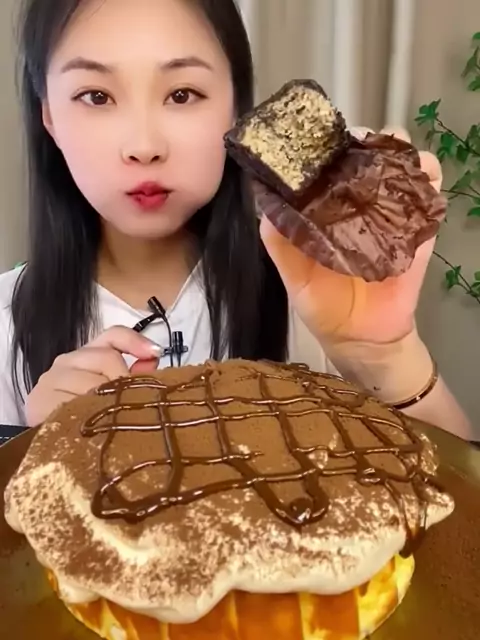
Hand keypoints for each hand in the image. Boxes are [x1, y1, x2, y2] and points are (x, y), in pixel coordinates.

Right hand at [25, 326, 160, 426]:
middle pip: (107, 358)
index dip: (136, 341)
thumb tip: (153, 360)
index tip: (156, 353)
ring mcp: (51, 379)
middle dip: (124, 382)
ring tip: (114, 420)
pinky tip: (98, 426)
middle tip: (131, 405)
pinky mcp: (40, 401)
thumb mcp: (111, 396)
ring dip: (109, 402)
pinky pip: (75, 405)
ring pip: (94, 382)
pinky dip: (91, 415)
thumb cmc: (85, 418)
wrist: (47, 449)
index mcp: (86, 355)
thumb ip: (133, 377)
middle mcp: (67, 361)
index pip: (113, 336)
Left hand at [259, 128, 442, 344]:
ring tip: (393, 156)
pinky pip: (429, 198)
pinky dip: (429, 180)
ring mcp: (391, 216)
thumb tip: (266, 205)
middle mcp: (360, 206)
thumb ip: (280, 243)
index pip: (330, 167)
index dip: (329, 146)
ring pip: (404, 166)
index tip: (325, 139)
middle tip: (361, 145)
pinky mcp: (417, 232)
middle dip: (369, 140)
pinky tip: (420, 177)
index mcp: (328, 211)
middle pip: (370, 156)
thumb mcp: (294, 276)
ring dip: (402, 153)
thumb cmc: (324, 306)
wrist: (361, 339)